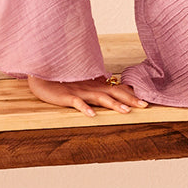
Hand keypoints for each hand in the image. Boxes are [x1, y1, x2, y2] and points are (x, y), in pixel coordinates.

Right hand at [27, 75, 148, 116]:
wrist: (41, 73)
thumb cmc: (62, 79)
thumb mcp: (81, 82)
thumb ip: (96, 83)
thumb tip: (109, 80)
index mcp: (96, 85)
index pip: (117, 89)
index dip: (132, 94)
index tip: (147, 100)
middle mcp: (91, 88)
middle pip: (114, 93)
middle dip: (130, 100)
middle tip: (145, 106)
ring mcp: (79, 92)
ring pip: (100, 98)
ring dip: (113, 105)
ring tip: (126, 111)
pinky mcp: (66, 96)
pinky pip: (77, 102)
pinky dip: (85, 108)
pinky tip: (92, 115)